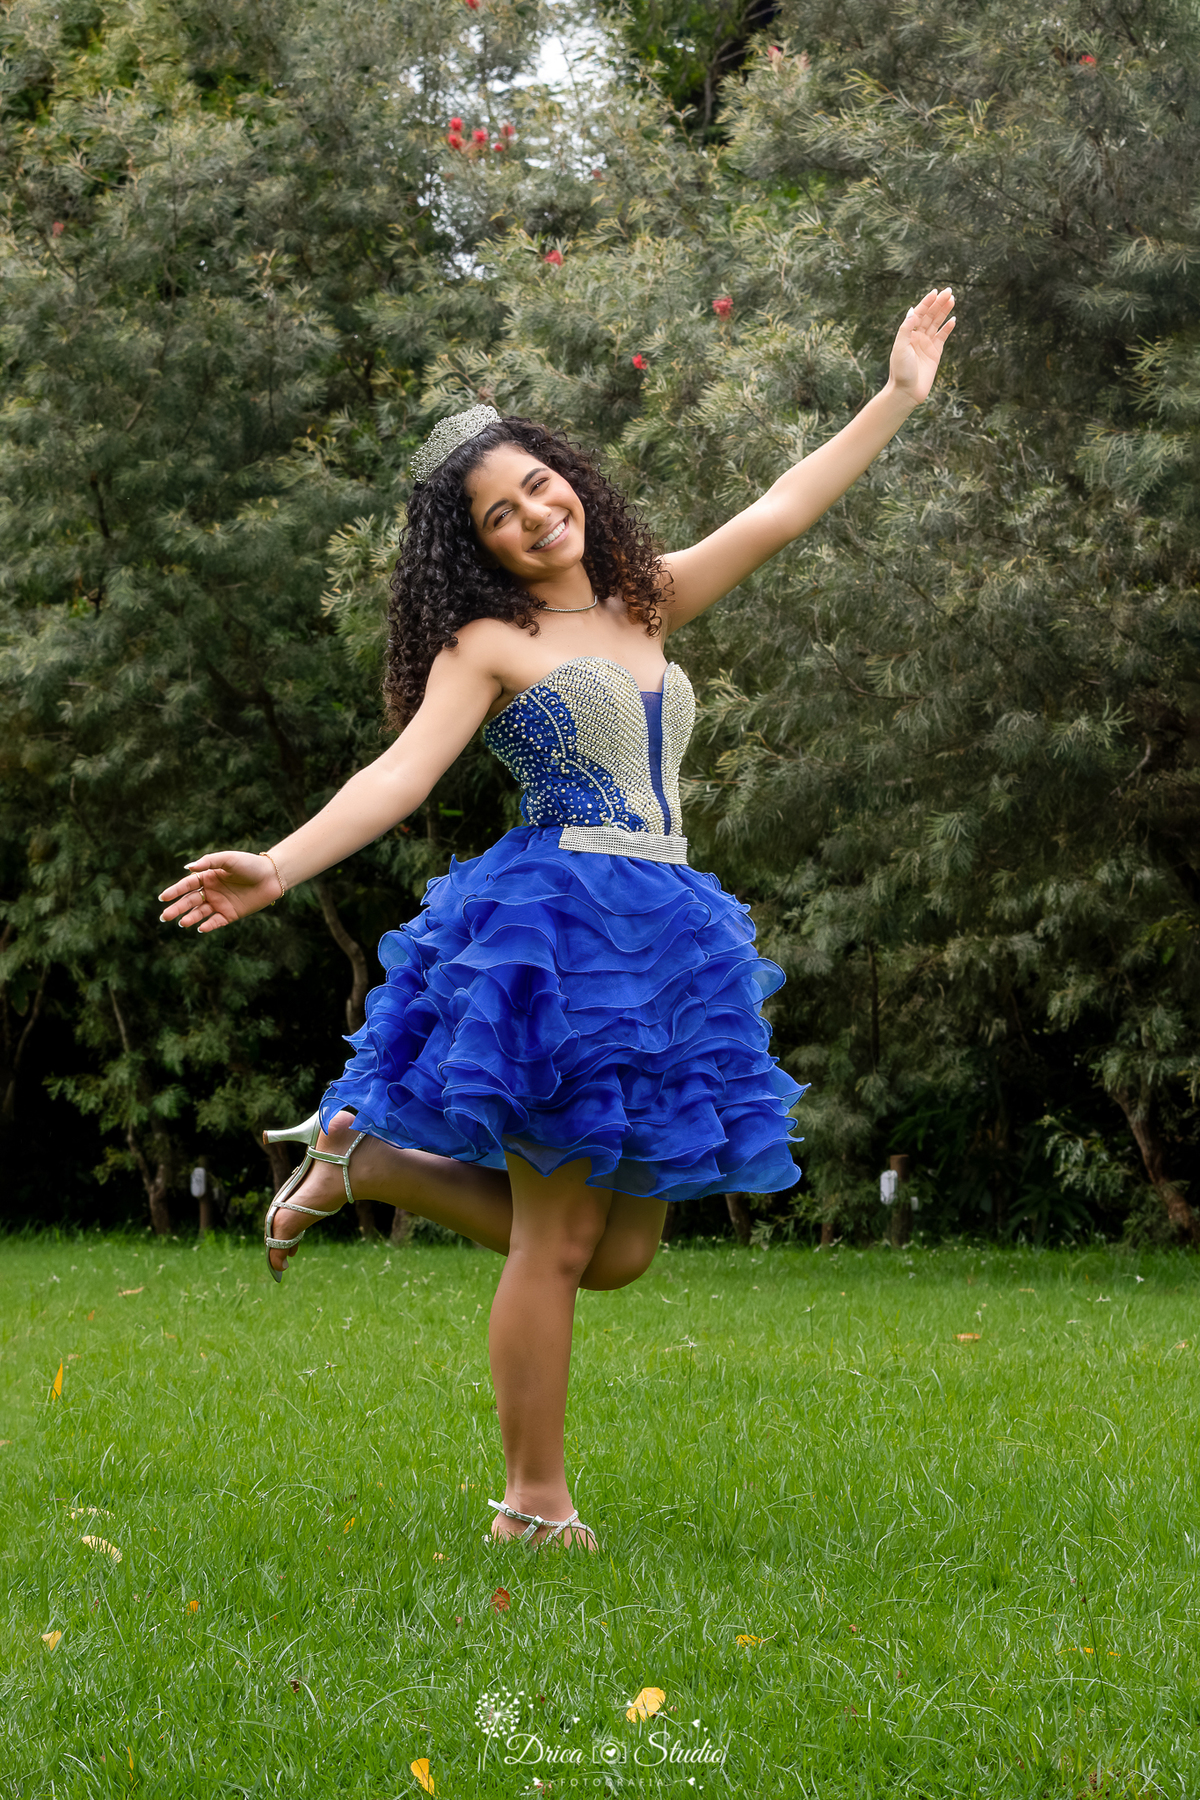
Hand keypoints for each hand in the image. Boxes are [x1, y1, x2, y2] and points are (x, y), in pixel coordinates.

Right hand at [158, 851, 282, 933]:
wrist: (272, 876)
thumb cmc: (249, 864)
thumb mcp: (228, 859)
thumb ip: (208, 862)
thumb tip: (187, 868)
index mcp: (208, 877)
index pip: (187, 885)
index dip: (175, 891)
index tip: (163, 897)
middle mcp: (211, 891)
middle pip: (190, 901)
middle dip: (177, 908)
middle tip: (164, 917)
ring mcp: (220, 904)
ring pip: (200, 913)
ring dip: (190, 918)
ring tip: (182, 922)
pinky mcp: (230, 914)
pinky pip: (216, 922)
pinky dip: (208, 925)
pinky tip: (200, 927)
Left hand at [888, 286, 955, 404]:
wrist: (907, 391)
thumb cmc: (901, 371)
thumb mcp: (900, 348)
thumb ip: (906, 329)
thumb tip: (913, 310)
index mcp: (908, 334)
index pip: (919, 313)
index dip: (927, 302)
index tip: (935, 292)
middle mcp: (917, 337)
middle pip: (930, 316)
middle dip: (939, 303)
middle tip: (949, 291)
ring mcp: (927, 344)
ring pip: (937, 324)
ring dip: (944, 312)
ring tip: (952, 300)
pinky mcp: (935, 353)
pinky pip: (943, 337)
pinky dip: (948, 328)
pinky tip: (953, 319)